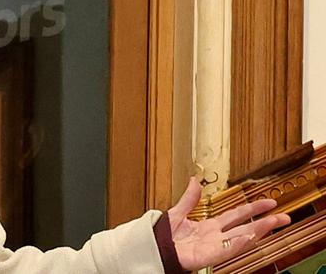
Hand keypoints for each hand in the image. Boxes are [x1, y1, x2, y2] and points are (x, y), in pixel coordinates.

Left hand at [167, 176, 289, 269]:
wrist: (152, 248)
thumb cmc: (163, 236)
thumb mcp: (177, 212)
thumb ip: (189, 198)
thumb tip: (194, 180)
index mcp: (209, 226)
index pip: (237, 215)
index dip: (253, 208)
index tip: (269, 202)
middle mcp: (215, 236)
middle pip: (245, 227)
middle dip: (265, 222)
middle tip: (284, 216)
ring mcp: (213, 246)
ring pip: (240, 238)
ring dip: (258, 231)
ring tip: (273, 223)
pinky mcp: (206, 256)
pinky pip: (225, 250)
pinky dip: (237, 243)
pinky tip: (249, 236)